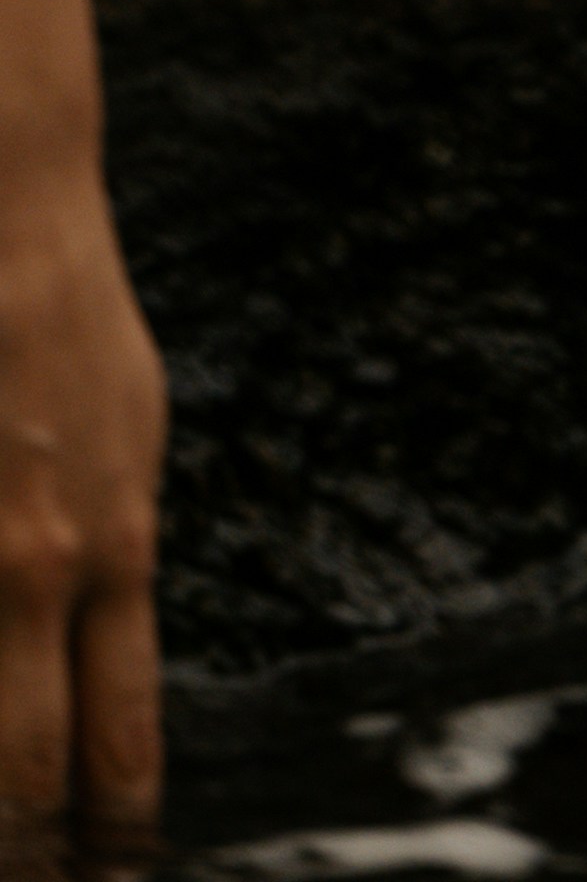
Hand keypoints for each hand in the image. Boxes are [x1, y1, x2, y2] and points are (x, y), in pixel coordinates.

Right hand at [0, 137, 162, 833]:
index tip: (110, 875)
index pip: (117, 743)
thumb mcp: (133, 442)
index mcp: (113, 551)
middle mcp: (34, 572)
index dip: (111, 834)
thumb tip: (107, 649)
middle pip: (24, 776)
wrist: (4, 211)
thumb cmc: (66, 326)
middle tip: (34, 879)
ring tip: (7, 842)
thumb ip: (116, 555)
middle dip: (25, 856)